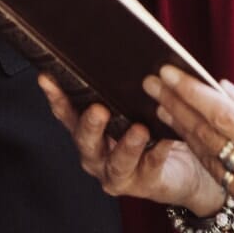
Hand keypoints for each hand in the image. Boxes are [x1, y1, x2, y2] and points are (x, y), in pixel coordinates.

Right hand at [37, 75, 223, 216]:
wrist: (187, 165)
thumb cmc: (154, 126)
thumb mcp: (136, 102)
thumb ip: (124, 83)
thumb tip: (126, 49)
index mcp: (88, 129)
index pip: (67, 111)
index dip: (56, 96)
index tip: (47, 78)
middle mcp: (96, 153)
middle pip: (85, 139)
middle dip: (90, 124)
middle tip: (98, 109)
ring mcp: (117, 171)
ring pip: (116, 161)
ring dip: (126, 145)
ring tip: (139, 129)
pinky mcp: (144, 183)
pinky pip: (150, 168)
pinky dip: (157, 154)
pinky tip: (165, 141)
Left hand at [147, 67, 233, 232]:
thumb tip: (222, 89)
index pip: (224, 116)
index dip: (192, 92)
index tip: (168, 72)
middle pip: (209, 139)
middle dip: (178, 107)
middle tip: (153, 84)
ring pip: (212, 162)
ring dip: (186, 132)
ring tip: (165, 106)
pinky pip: (225, 182)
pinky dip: (208, 157)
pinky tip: (192, 137)